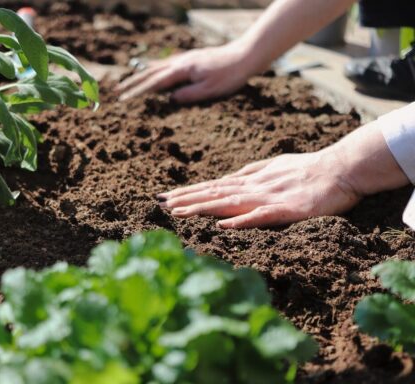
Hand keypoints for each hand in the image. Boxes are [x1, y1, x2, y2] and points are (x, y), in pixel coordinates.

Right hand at [116, 43, 254, 102]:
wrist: (245, 56)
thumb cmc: (229, 75)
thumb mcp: (210, 90)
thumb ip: (189, 95)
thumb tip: (170, 99)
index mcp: (183, 70)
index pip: (155, 83)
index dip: (138, 92)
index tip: (124, 99)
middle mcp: (180, 62)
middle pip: (151, 73)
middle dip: (133, 83)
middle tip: (117, 91)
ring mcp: (185, 59)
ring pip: (157, 67)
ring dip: (141, 75)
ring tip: (128, 81)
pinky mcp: (191, 59)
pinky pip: (167, 63)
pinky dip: (155, 68)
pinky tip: (153, 69)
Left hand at [158, 123, 409, 228]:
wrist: (341, 168)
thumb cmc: (308, 168)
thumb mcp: (274, 167)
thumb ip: (251, 173)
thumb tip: (229, 178)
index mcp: (251, 180)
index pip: (213, 187)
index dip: (188, 192)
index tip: (165, 197)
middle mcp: (254, 187)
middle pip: (214, 193)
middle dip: (185, 199)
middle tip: (159, 204)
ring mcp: (269, 198)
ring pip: (229, 203)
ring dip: (202, 207)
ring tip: (178, 212)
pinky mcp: (287, 210)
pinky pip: (261, 216)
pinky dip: (241, 220)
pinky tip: (223, 225)